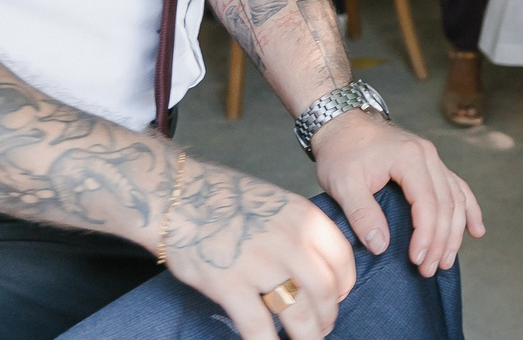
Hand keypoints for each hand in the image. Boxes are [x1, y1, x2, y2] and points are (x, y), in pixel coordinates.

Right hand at [161, 162, 354, 339]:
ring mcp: (261, 265)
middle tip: (322, 328)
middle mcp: (290, 241)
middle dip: (327, 316)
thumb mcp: (276, 202)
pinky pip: (258, 326)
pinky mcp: (230, 286)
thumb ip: (298, 231)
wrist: (179, 196)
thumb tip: (314, 264)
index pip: (342, 259)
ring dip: (307, 336)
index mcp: (304, 218)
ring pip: (298, 313)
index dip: (344, 285)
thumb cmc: (225, 198)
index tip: (338, 297)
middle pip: (325, 291)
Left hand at [308, 107, 482, 276]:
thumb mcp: (343, 184)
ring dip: (455, 231)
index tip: (417, 259)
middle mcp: (429, 155)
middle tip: (430, 269)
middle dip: (441, 239)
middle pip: (446, 203)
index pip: (428, 202)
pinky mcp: (430, 164)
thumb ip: (362, 213)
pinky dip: (467, 209)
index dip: (426, 234)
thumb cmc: (341, 151)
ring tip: (446, 260)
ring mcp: (432, 158)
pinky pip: (457, 187)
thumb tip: (382, 246)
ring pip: (456, 197)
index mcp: (410, 158)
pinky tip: (475, 229)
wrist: (343, 122)